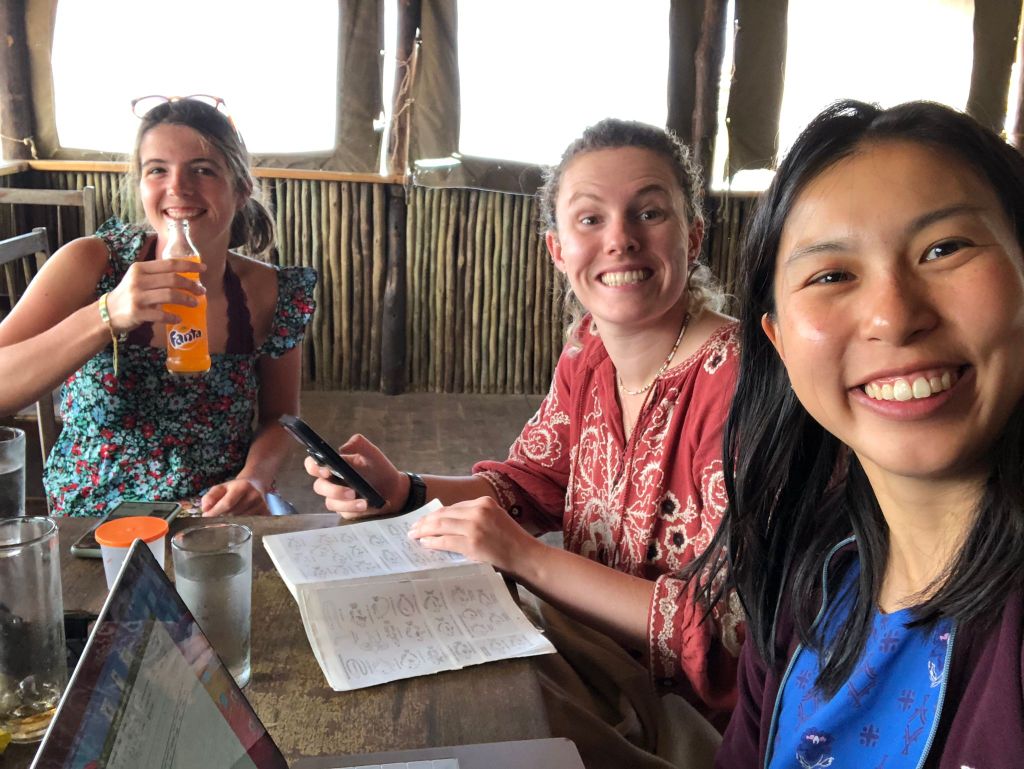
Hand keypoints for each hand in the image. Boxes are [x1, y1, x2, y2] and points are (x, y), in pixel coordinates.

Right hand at [103, 257, 206, 333]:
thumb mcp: (138, 279)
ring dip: (186, 300)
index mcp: (140, 268)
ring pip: (169, 295)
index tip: (203, 269)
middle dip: (191, 285)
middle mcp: (138, 280)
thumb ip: (157, 276)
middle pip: (172, 279)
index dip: (188, 266)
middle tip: (201, 291)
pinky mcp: (137, 313)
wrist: (107, 312)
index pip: (169, 264)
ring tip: (194, 303)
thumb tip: (185, 277)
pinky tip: (178, 318)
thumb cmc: (129, 294)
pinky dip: (172, 317)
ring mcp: (137, 297)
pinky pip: (161, 315)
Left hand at [200, 478, 269, 516]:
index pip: (227, 503)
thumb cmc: (235, 487)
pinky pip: (251, 523)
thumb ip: (210, 497)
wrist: (256, 482)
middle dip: (223, 517)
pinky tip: (242, 520)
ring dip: (233, 521)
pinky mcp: (266, 512)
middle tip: (220, 515)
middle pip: (233, 514)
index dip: (215, 512)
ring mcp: (261, 505)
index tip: (206, 517)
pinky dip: (244, 524)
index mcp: (242, 486)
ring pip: (241, 521)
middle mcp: (254, 495)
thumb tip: (205, 509)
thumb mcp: (221, 488)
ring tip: (232, 515)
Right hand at [304, 434, 407, 518]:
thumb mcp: (371, 453)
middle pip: (319, 487)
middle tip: (351, 492)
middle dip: (334, 490)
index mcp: (333, 466)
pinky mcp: (345, 510)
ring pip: (331, 503)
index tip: (327, 470)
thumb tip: (343, 447)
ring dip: (346, 503)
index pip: (313, 465)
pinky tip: (366, 506)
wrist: (394, 488)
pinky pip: (343, 513)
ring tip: (364, 502)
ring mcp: (337, 498)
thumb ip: (359, 443)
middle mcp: (331, 482)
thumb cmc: (379, 468)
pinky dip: (354, 510)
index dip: (314, 467)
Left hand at [407, 496, 539, 576]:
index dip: (436, 514)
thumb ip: (475, 517)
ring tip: (414, 535)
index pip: (452, 507)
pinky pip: (445, 541)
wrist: (526, 556)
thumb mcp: (495, 519)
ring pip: (441, 526)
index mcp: (484, 502)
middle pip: (443, 514)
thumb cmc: (511, 541)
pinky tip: (425, 544)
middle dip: (425, 521)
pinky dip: (432, 542)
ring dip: (424, 531)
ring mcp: (474, 527)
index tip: (425, 519)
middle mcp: (478, 511)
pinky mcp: (472, 543)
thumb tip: (448, 522)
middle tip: (413, 528)